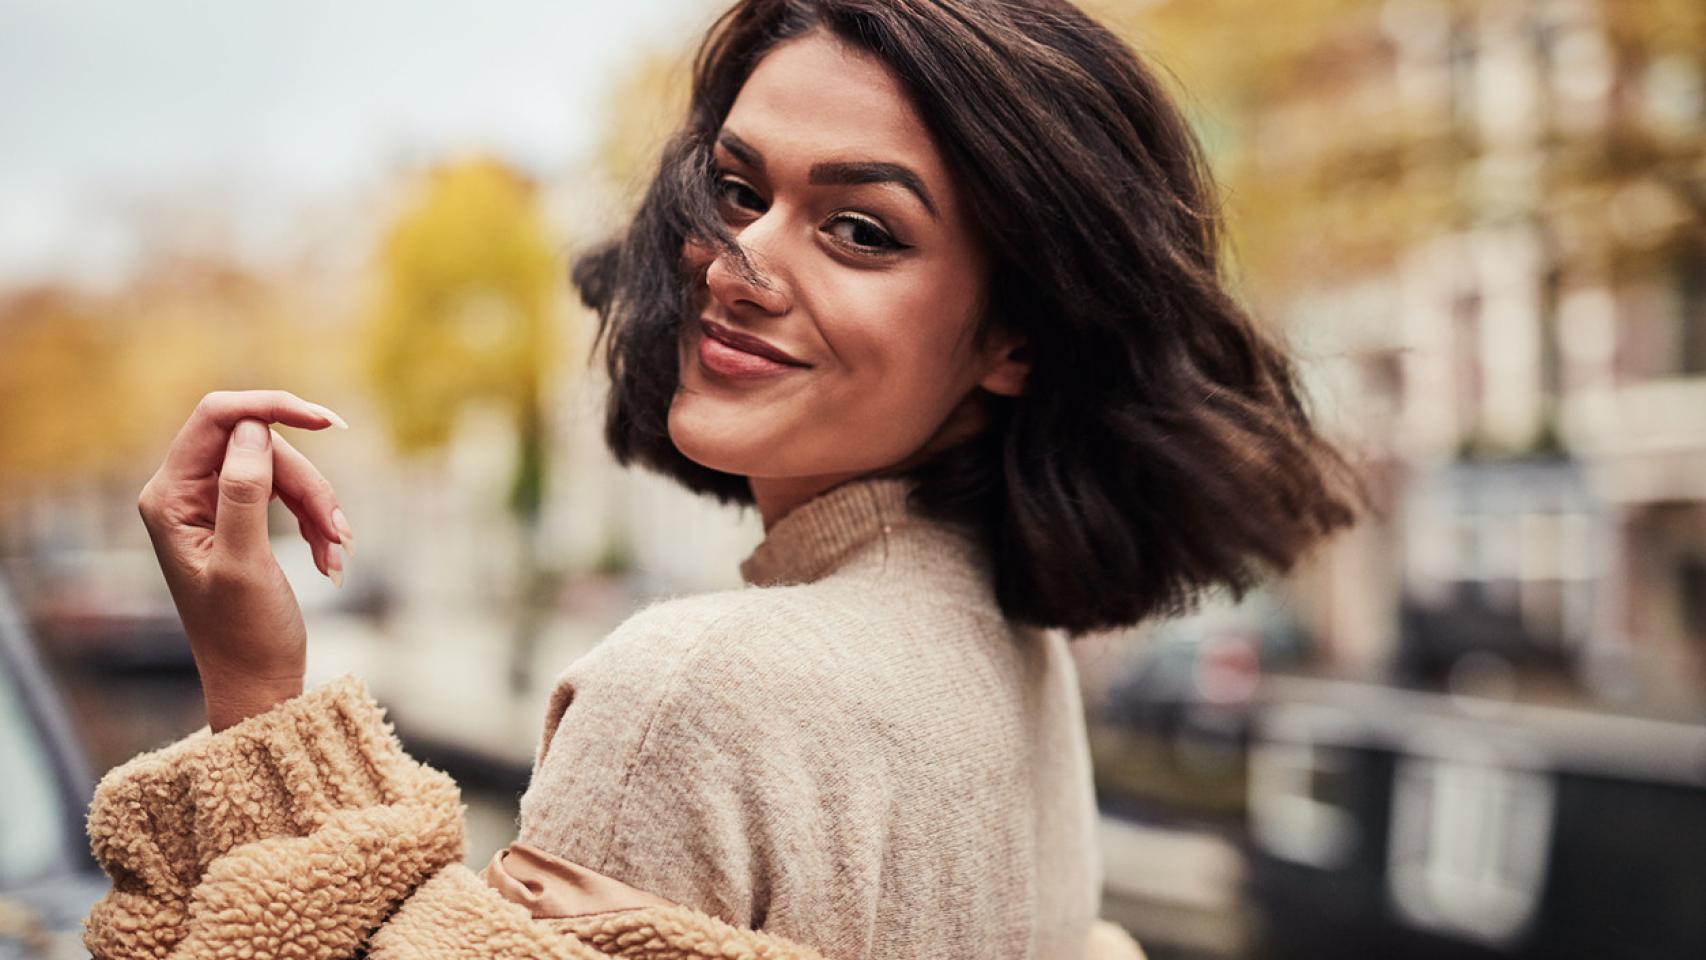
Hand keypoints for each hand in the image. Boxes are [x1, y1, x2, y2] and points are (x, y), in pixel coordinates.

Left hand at [136, 390, 354, 730]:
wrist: (257, 683)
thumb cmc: (244, 635)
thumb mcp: (245, 563)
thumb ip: (243, 493)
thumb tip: (253, 429)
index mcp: (169, 498)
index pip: (217, 419)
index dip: (272, 409)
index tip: (328, 421)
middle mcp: (184, 494)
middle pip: (261, 448)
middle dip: (307, 485)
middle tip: (339, 530)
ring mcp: (212, 505)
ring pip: (283, 472)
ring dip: (319, 508)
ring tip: (337, 553)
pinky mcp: (241, 519)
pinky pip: (290, 497)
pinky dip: (317, 523)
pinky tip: (331, 560)